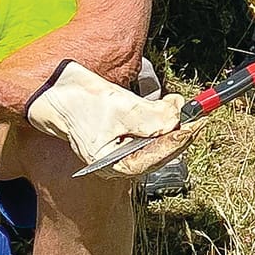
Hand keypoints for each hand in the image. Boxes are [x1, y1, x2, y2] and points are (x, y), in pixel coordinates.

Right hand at [26, 60, 186, 177]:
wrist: (56, 90)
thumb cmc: (78, 103)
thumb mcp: (116, 108)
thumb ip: (148, 117)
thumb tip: (176, 119)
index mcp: (110, 164)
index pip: (151, 159)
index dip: (175, 143)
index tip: (194, 126)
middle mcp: (119, 160)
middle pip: (159, 151)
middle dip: (178, 132)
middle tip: (198, 115)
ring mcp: (123, 147)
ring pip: (157, 139)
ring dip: (171, 122)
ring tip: (181, 104)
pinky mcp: (126, 132)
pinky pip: (150, 129)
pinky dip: (161, 116)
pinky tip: (170, 104)